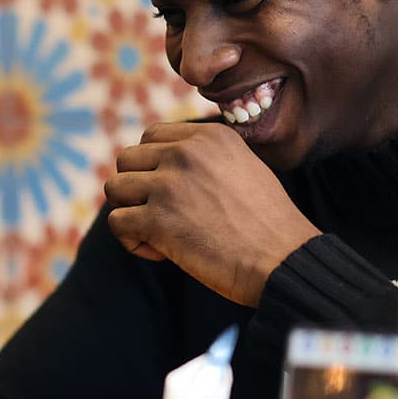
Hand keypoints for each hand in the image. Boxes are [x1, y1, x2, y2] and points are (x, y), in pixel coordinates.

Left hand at [104, 122, 319, 306]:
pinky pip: (117, 222)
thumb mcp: (242, 169)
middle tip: (165, 217)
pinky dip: (131, 242)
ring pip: (114, 188)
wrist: (283, 261)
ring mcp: (169, 184)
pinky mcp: (157, 219)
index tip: (177, 195)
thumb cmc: (267, 226)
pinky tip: (161, 253)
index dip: (154, 168)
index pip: (151, 137)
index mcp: (209, 136)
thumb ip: (205, 160)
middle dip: (137, 190)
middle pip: (127, 160)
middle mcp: (186, 152)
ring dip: (130, 213)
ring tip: (160, 235)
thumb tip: (161, 166)